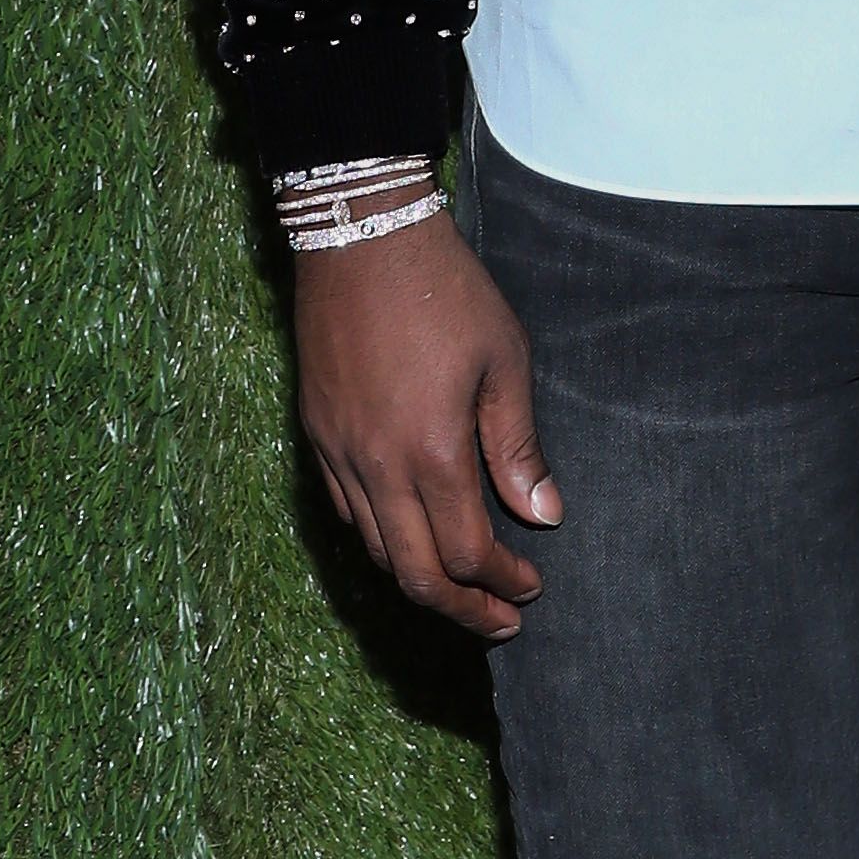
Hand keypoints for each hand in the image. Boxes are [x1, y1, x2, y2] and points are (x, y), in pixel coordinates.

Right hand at [295, 219, 558, 635]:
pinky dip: (381, 540)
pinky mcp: (315, 433)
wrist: (360, 236)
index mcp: (431, 452)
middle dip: (462, 609)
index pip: (466, 552)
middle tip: (501, 622)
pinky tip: (410, 536)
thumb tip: (543, 514)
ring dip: (419, 581)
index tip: (531, 587)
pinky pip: (346, 512)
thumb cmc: (444, 290)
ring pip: (375, 549)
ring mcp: (338, 452)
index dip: (502, 581)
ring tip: (459, 591)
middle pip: (414, 574)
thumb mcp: (505, 361)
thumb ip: (518, 447)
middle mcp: (376, 465)